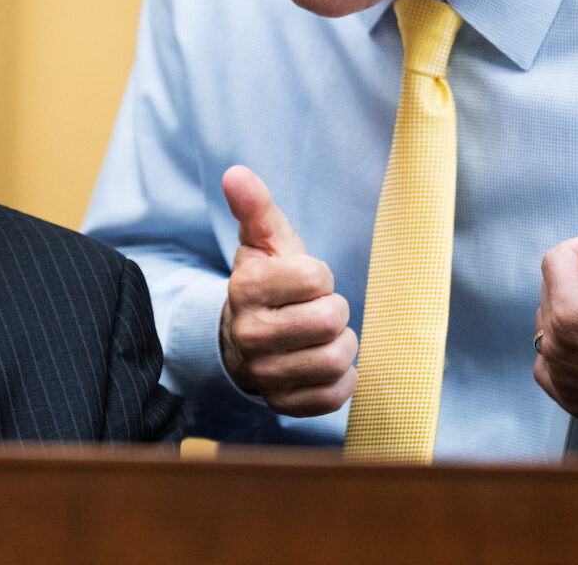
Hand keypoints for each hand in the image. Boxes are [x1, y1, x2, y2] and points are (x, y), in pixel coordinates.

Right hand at [219, 165, 356, 416]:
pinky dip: (341, 379)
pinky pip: (334, 396)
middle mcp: (249, 334)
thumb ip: (255, 207)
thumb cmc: (268, 281)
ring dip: (341, 345)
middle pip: (331, 320)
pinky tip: (323, 364)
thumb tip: (235, 173)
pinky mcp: (282, 404)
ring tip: (322, 336)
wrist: (245, 337)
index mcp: (245, 288)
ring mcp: (264, 373)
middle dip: (334, 310)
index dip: (320, 276)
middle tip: (315, 309)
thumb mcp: (263, 241)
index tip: (304, 281)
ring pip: (336, 360)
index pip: (317, 278)